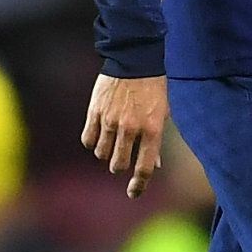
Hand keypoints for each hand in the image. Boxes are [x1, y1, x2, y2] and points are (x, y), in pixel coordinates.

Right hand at [82, 74, 168, 198]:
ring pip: (101, 154)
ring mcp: (111, 120)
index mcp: (153, 129)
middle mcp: (131, 128)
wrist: (134, 59)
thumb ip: (156, 141)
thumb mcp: (163, 112)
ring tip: (111, 141)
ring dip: (106, 153)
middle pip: (118, 165)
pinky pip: (88, 140)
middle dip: (119, 166)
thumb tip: (153, 166)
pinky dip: (92, 142)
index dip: (138, 185)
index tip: (133, 193)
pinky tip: (99, 135)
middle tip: (122, 157)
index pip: (144, 168)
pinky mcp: (95, 111)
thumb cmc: (153, 87)